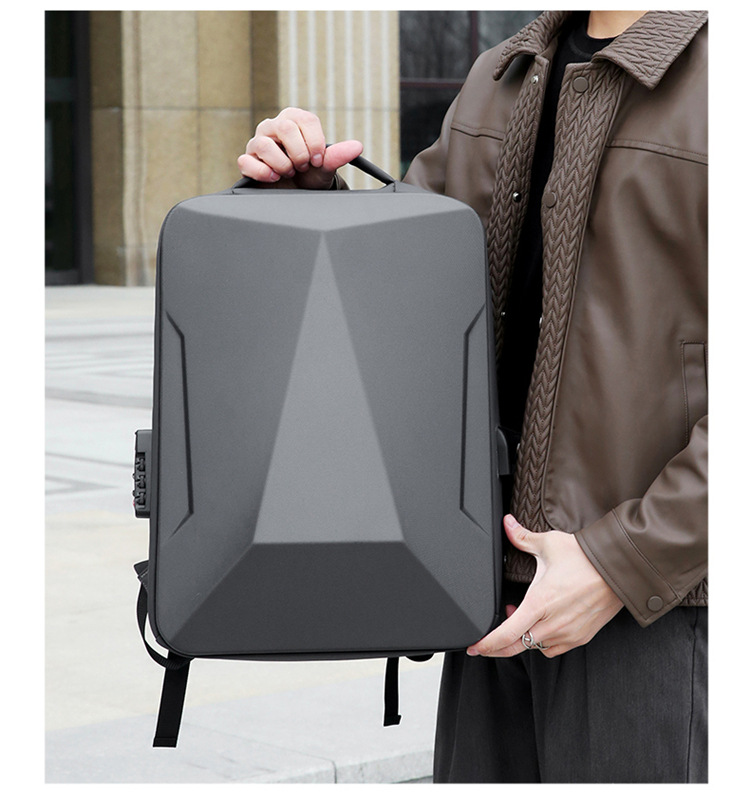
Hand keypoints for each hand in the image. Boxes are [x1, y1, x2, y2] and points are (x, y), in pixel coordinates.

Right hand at [237, 107, 362, 188]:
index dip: (315, 142)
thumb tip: (357, 146)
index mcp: (294, 120)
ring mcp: (257, 143)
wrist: (296, 194)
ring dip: (283, 164)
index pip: (305, 120)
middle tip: (304, 167)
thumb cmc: (309, 175)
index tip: (319, 161)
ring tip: (289, 173)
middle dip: (300, 153)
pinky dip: (263, 172)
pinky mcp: (247, 161)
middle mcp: (273, 127)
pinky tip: (274, 178)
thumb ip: (337, 156)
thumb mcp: (324, 167)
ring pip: (264, 144)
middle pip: (285, 127)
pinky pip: (247, 162)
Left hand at [467, 514, 622, 657]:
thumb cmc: (585, 558)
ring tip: (520, 618)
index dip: (487, 643)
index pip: (506, 634)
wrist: (620, 569)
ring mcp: (568, 633)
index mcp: (539, 603)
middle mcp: (553, 624)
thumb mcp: (549, 544)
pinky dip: (542, 642)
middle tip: (485, 644)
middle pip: (516, 647)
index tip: (475, 646)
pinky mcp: (581, 637)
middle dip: (497, 647)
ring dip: (522, 638)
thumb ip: (522, 537)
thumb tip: (507, 523)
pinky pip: (554, 648)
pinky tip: (540, 625)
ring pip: (536, 648)